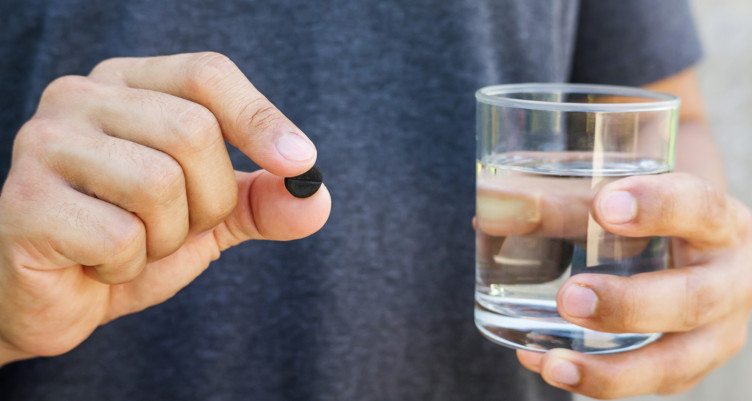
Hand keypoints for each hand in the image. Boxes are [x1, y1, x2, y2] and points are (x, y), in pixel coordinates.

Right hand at [0, 52, 330, 364]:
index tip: (299, 162)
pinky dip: (128, 267)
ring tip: (134, 246)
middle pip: (194, 132)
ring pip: (160, 183)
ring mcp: (44, 144)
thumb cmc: (131, 244)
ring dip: (168, 238)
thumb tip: (316, 198)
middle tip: (176, 229)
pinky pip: (121, 237)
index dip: (260, 118)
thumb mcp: (208, 217)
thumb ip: (261, 202)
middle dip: (209, 202)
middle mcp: (80, 98)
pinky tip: (98, 265)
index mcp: (128, 86)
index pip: (207, 75)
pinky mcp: (24, 202)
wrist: (53, 299)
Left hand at [516, 172, 751, 398]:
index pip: (697, 206)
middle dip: (629, 305)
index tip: (604, 205)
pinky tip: (545, 364)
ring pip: (675, 363)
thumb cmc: (648, 212)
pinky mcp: (689, 362)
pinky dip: (595, 379)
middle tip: (569, 297)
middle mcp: (731, 279)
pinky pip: (647, 381)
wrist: (689, 242)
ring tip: (553, 363)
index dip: (656, 206)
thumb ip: (564, 201)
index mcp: (718, 220)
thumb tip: (491, 209)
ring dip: (612, 370)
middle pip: (694, 299)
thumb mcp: (622, 196)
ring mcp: (716, 330)